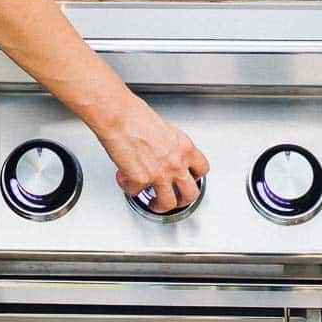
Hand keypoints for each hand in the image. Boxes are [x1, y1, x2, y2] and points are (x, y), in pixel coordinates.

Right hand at [98, 94, 209, 213]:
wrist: (120, 117)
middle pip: (190, 194)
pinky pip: (135, 193)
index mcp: (184, 147)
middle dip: (182, 200)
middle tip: (175, 199)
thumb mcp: (165, 129)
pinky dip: (129, 188)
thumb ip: (170, 146)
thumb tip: (164, 154)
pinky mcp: (141, 181)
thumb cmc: (136, 115)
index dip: (195, 177)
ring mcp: (160, 175)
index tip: (189, 179)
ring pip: (168, 204)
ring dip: (159, 206)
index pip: (201, 169)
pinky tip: (125, 179)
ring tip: (153, 203)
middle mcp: (176, 163)